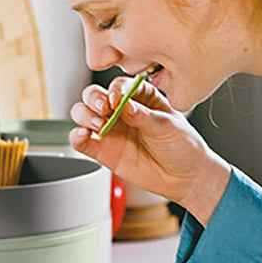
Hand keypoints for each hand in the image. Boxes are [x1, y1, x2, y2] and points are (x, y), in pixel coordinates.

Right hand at [69, 78, 229, 220]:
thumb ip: (144, 116)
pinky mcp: (104, 151)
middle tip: (104, 108)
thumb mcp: (168, 126)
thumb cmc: (182, 146)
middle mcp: (121, 110)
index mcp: (141, 97)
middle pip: (94, 95)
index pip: (119, 85)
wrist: (185, 177)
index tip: (117, 99)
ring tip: (99, 125)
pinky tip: (83, 135)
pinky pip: (82, 141)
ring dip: (85, 116)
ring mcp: (111, 130)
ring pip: (83, 114)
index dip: (115, 90)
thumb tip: (125, 106)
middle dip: (94, 98)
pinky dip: (76, 137)